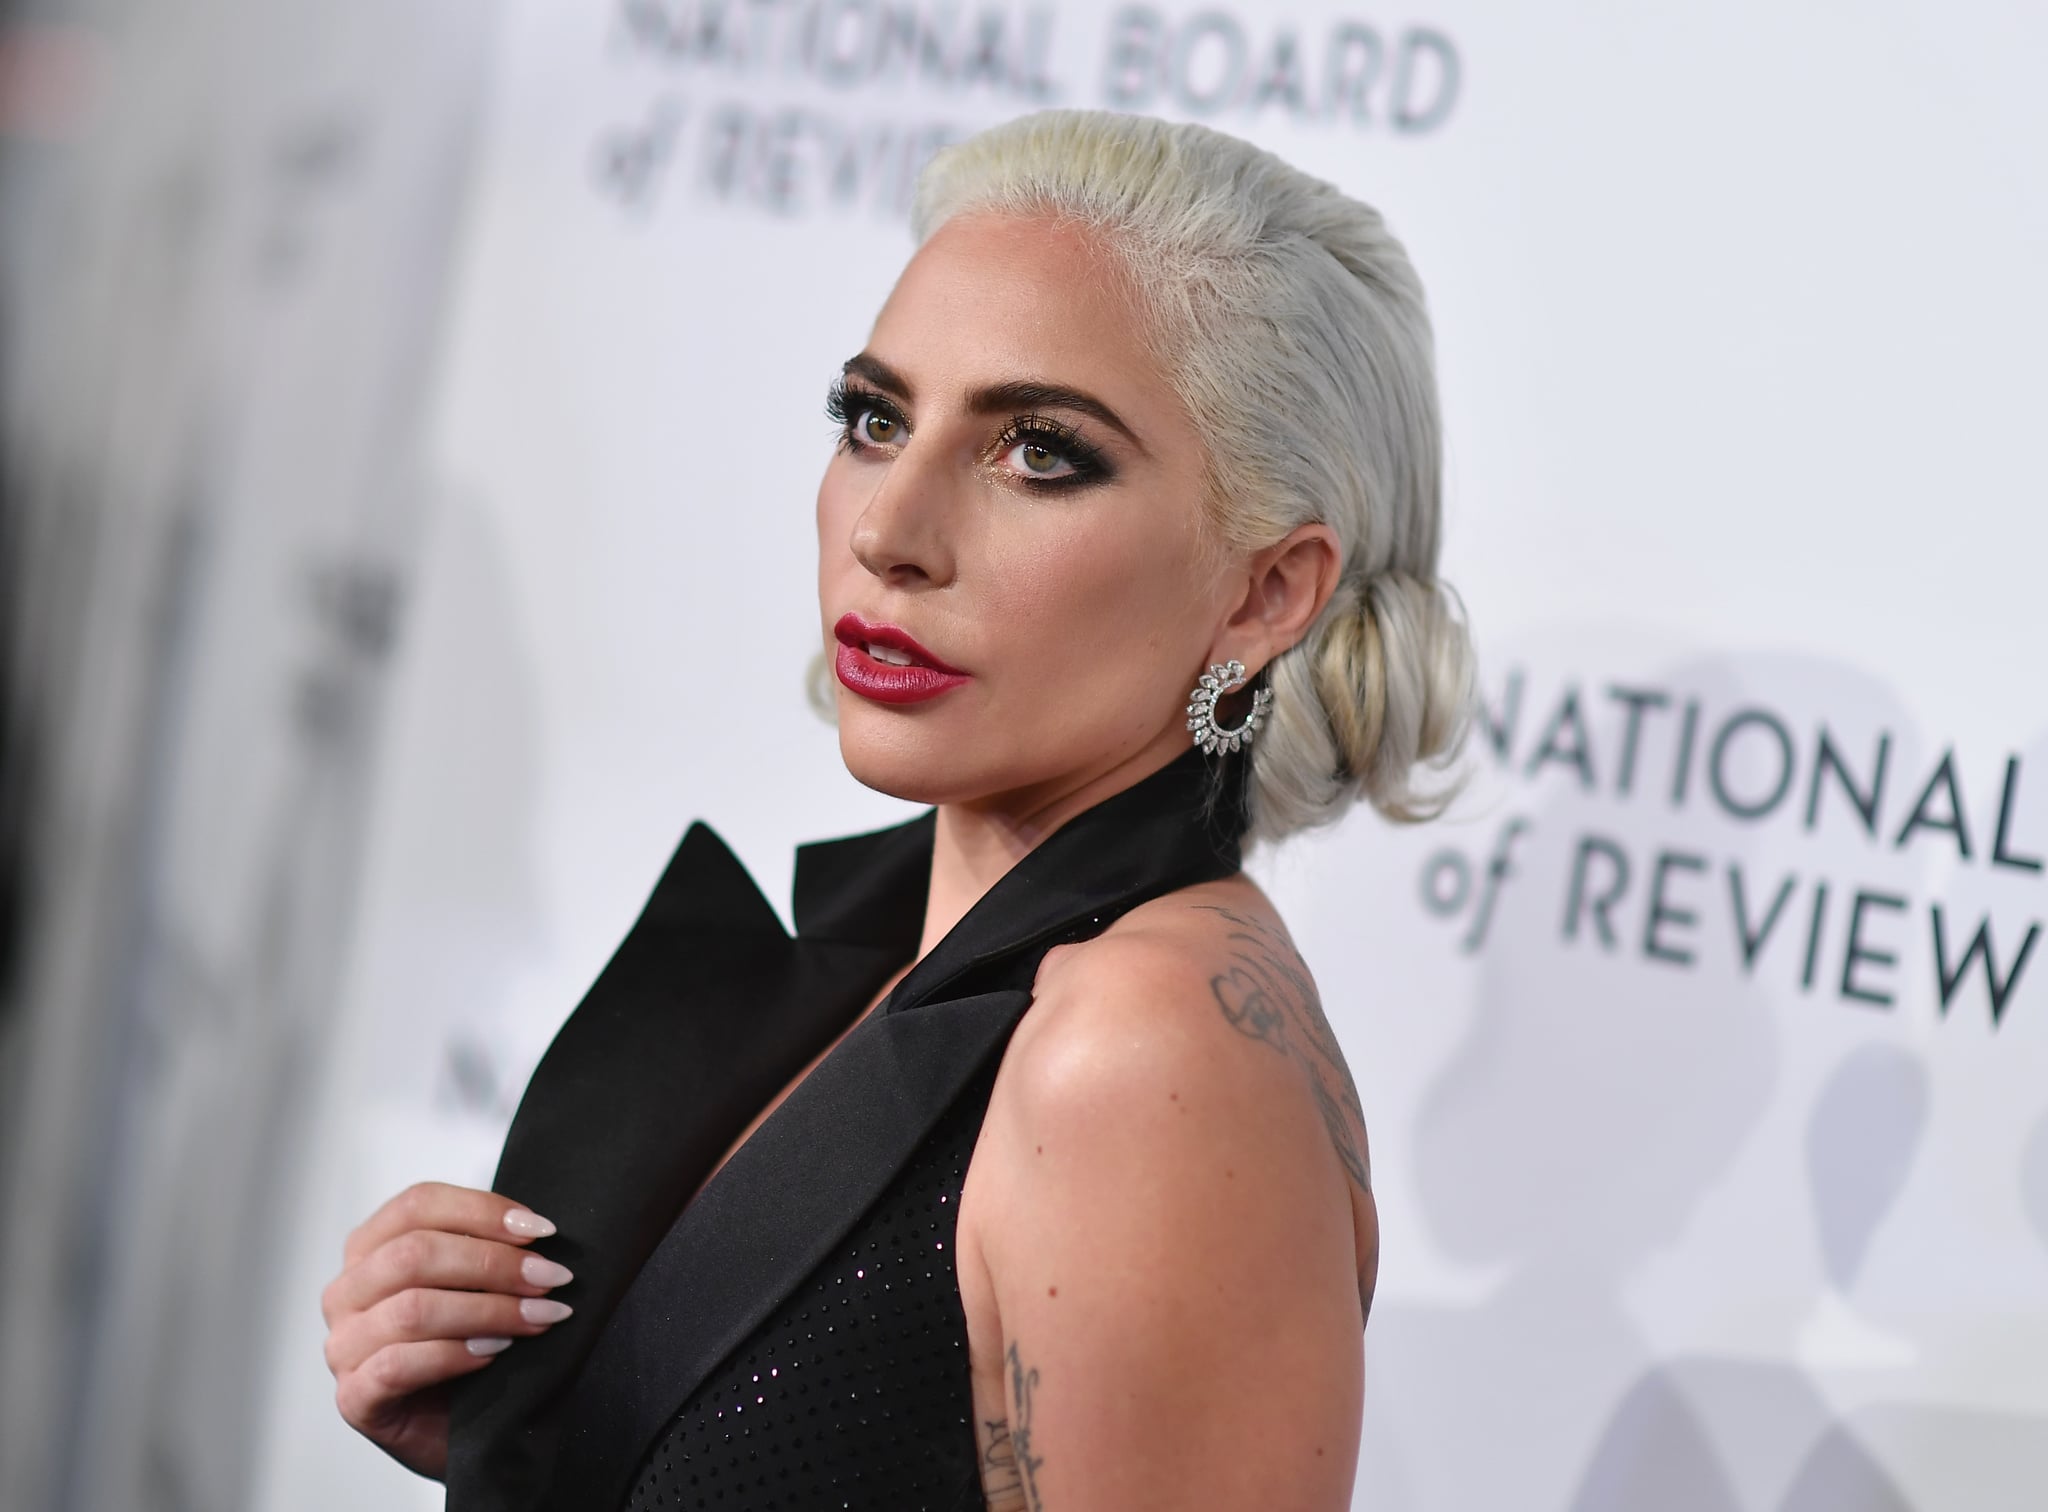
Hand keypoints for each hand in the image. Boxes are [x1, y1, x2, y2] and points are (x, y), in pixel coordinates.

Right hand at [322, 1182, 573, 1479]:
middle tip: (550, 1278)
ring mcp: (344, 1346)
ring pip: (412, 1309)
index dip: (482, 1211)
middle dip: (494, 1264)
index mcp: (370, 1248)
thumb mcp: (477, 1286)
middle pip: (414, 1254)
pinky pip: (399, 1365)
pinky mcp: (354, 1398)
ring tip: (538, 1317)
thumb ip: (490, 1250)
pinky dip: (455, 1354)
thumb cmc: (468, 1349)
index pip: (418, 1204)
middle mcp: (348, 1292)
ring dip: (488, 1310)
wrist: (463, 1433)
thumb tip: (539, 1230)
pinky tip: (494, 1354)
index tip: (542, 1230)